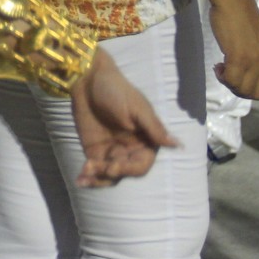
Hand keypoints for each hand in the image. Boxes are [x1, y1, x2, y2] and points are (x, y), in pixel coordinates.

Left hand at [67, 49, 176, 186]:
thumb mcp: (137, 107)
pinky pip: (94, 169)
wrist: (87, 79)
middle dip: (111, 173)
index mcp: (144, 140)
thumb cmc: (116, 89)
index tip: (114, 166)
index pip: (141, 164)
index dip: (129, 169)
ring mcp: (111, 151)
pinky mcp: (94, 150)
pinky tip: (80, 180)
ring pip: (109, 175)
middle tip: (97, 167)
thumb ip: (154, 128)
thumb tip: (177, 144)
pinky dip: (88, 176)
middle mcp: (129, 149)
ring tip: (86, 173)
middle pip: (124, 172)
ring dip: (98, 178)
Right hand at [207, 0, 258, 100]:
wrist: (233, 0)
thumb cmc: (243, 14)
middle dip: (241, 89)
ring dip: (229, 83)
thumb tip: (249, 71)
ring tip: (222, 68)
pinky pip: (230, 80)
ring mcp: (254, 61)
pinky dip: (222, 77)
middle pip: (257, 94)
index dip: (257, 87)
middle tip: (230, 75)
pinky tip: (218, 65)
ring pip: (243, 90)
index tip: (244, 76)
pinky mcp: (239, 58)